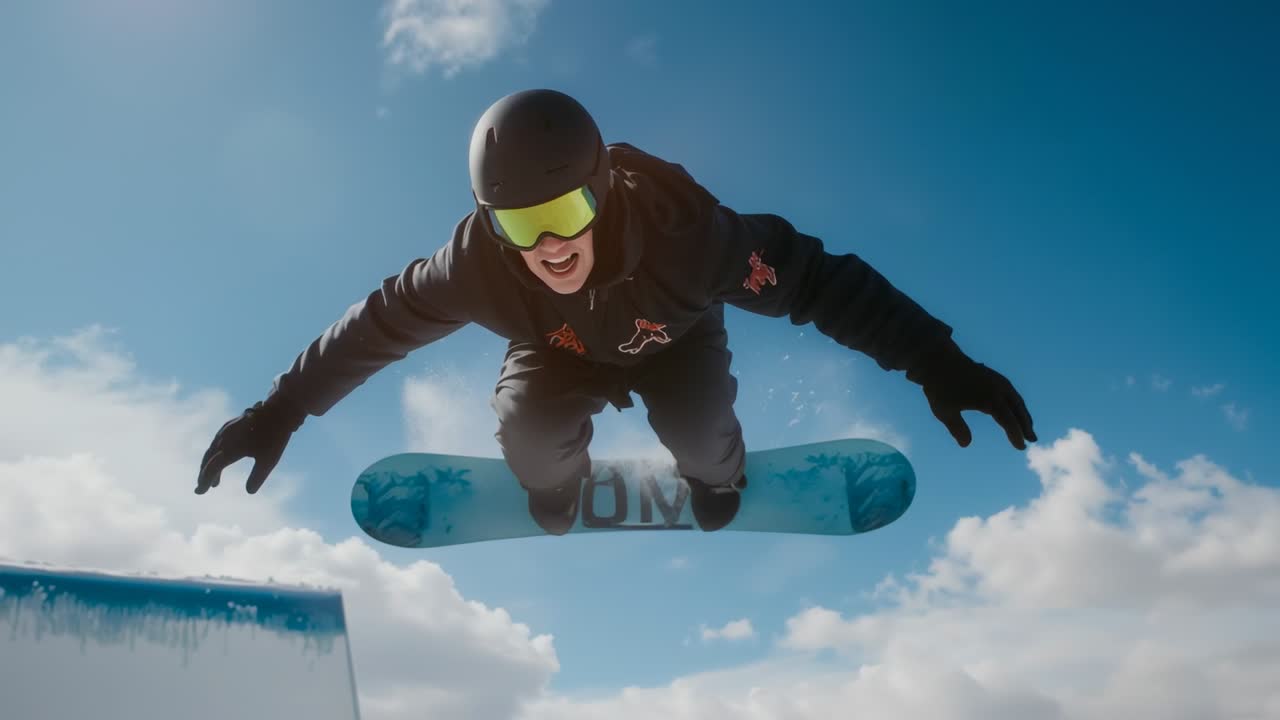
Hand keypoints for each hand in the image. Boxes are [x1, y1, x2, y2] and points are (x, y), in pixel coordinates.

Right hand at [196, 396, 305, 493]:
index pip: (211, 468)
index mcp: (229, 449)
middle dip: (204, 474)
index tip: (200, 492)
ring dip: (210, 465)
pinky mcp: (230, 425)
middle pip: (208, 460)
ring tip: (215, 481)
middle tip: (203, 488)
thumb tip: (249, 491)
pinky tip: (221, 459)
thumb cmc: (275, 436)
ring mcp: (226, 431)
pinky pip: (217, 442)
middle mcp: (223, 439)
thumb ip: (257, 476)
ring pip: (212, 450)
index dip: (204, 481)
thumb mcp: (269, 460)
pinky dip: (216, 454)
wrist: (279, 409)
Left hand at [908, 341, 1036, 449]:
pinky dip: (1016, 404)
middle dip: (1026, 425)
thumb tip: (966, 444)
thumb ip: (957, 428)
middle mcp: (998, 389)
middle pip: (1018, 410)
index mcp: (989, 399)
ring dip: (1023, 415)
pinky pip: (1011, 393)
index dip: (1015, 435)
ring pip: (1016, 400)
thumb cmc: (940, 387)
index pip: (1008, 421)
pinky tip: (1014, 411)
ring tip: (1027, 429)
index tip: (1020, 447)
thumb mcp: (944, 411)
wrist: (939, 360)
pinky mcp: (994, 377)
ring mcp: (998, 381)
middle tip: (1032, 439)